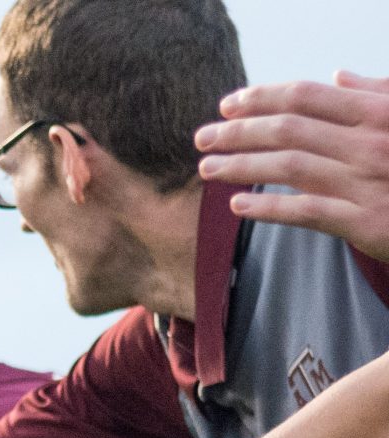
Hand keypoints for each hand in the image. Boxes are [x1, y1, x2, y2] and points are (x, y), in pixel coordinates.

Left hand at [197, 72, 388, 260]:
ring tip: (208, 169)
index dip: (262, 97)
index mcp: (380, 113)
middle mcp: (370, 144)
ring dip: (241, 166)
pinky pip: (305, 213)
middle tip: (203, 138)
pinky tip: (238, 206)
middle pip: (288, 130)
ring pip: (289, 168)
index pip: (307, 96)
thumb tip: (337, 76)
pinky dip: (267, 208)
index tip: (228, 105)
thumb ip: (376, 93)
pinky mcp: (365, 223)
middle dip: (238, 132)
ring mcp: (366, 183)